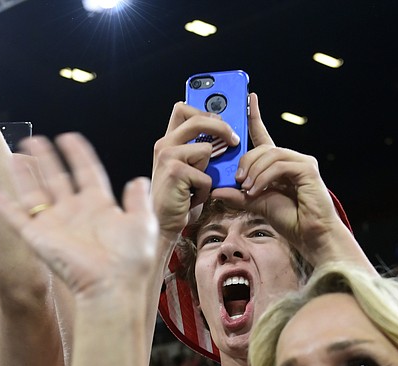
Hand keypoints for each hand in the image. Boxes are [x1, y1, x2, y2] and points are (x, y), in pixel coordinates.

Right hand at [0, 134, 156, 299]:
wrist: (112, 285)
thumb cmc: (130, 260)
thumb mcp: (143, 222)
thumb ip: (138, 200)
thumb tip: (137, 181)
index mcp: (99, 207)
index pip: (86, 173)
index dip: (78, 155)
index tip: (69, 138)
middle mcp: (75, 214)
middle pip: (57, 180)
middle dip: (46, 159)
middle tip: (34, 140)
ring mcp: (55, 226)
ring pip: (35, 194)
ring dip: (25, 175)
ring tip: (15, 155)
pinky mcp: (39, 238)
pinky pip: (17, 219)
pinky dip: (4, 208)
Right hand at [150, 102, 237, 237]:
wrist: (164, 224)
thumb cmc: (181, 197)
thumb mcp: (190, 168)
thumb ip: (200, 149)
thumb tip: (228, 135)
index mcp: (167, 141)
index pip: (183, 109)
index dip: (205, 108)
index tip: (224, 114)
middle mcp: (163, 145)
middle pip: (197, 119)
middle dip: (221, 127)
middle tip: (234, 140)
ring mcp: (167, 157)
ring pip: (205, 150)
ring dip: (209, 171)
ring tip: (197, 185)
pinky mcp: (174, 172)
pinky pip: (206, 175)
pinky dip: (205, 190)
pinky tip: (192, 197)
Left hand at [209, 94, 348, 253]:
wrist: (310, 235)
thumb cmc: (289, 220)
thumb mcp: (256, 205)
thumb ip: (238, 196)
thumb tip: (217, 190)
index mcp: (278, 165)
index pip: (264, 136)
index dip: (255, 117)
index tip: (249, 100)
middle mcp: (290, 159)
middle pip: (262, 147)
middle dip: (246, 161)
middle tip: (238, 181)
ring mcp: (301, 162)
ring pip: (270, 154)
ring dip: (254, 171)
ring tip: (247, 189)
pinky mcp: (307, 169)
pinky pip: (280, 165)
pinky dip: (264, 177)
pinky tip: (257, 190)